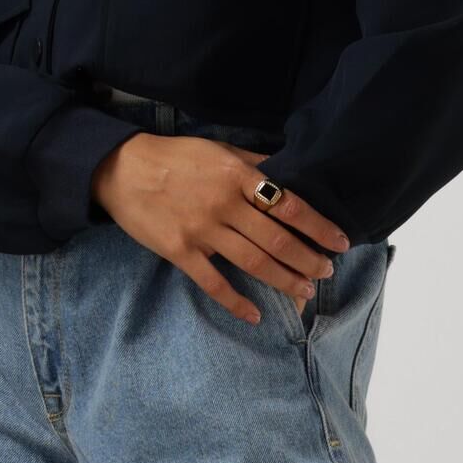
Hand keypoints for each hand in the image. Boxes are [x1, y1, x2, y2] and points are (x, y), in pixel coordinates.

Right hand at [91, 134, 350, 322]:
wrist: (122, 169)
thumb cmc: (175, 157)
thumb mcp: (218, 148)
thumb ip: (254, 163)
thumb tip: (290, 170)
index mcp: (238, 176)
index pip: (290, 204)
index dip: (319, 226)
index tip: (340, 241)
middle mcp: (224, 205)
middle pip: (277, 240)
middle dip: (308, 259)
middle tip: (326, 272)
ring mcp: (202, 230)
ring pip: (254, 263)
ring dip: (284, 281)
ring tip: (304, 292)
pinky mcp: (180, 251)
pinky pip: (214, 283)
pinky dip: (236, 302)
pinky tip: (256, 314)